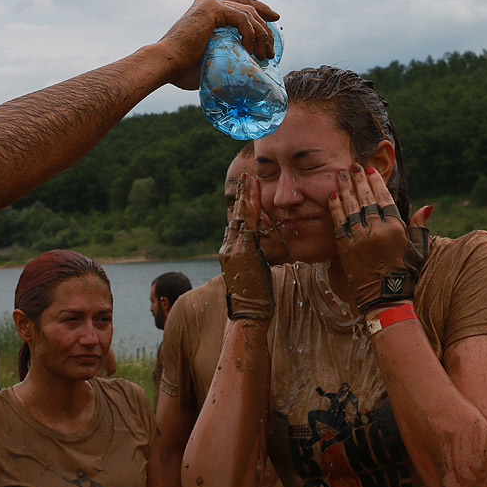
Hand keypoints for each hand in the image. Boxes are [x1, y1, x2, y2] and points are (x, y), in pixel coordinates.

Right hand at [158, 0, 278, 89]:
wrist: (166, 65)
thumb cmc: (183, 70)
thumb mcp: (211, 60)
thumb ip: (225, 56)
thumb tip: (244, 70)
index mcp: (207, 12)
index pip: (239, 5)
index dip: (259, 11)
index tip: (273, 21)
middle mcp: (209, 3)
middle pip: (247, 4)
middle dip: (265, 17)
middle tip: (276, 35)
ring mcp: (210, 3)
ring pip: (248, 13)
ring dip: (261, 34)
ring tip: (264, 55)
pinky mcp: (211, 8)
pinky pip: (241, 18)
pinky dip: (250, 34)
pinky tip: (250, 50)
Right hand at [219, 174, 273, 320]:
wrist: (248, 312)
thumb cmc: (254, 295)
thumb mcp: (252, 270)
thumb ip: (252, 256)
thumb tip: (257, 247)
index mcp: (230, 251)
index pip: (237, 222)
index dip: (242, 204)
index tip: (247, 189)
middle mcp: (229, 248)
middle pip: (236, 215)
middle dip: (242, 194)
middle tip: (246, 175)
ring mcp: (234, 250)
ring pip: (241, 218)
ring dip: (246, 197)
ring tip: (249, 179)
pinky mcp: (242, 253)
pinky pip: (247, 228)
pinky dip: (250, 212)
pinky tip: (252, 198)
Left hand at [328, 163, 429, 312]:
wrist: (385, 298)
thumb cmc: (404, 273)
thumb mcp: (417, 249)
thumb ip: (418, 226)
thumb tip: (428, 206)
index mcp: (395, 229)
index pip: (384, 199)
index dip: (376, 183)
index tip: (370, 170)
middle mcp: (376, 231)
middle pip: (365, 199)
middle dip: (359, 181)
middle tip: (353, 166)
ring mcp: (359, 239)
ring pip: (350, 208)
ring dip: (345, 189)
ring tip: (341, 174)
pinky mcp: (345, 248)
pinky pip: (338, 223)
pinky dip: (335, 208)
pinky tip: (333, 196)